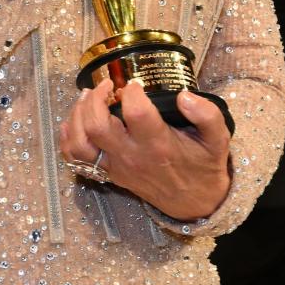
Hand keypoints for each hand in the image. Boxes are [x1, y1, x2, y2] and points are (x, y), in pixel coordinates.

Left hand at [59, 80, 231, 220]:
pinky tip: (75, 120)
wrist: (194, 203)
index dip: (131, 91)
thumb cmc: (203, 166)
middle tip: (106, 85)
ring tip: (88, 97)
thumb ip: (207, 115)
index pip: (135, 113)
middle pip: (97, 126)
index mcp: (158, 144)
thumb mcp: (217, 140)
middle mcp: (132, 156)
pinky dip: (68, 138)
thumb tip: (185, 95)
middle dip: (95, 99)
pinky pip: (76, 159)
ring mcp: (116, 167)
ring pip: (80, 142)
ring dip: (77, 115)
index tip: (135, 81)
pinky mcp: (109, 173)